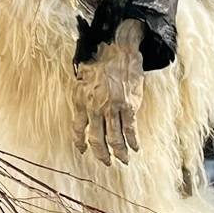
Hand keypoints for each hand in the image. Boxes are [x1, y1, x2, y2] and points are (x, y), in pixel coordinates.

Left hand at [73, 19, 146, 165]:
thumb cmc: (98, 61)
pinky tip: (135, 148)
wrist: (116, 49)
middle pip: (97, 140)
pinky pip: (130, 130)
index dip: (80, 143)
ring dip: (119, 152)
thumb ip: (82, 98)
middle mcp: (95, 108)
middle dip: (102, 154)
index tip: (83, 150)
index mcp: (81, 101)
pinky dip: (133, 141)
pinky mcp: (129, 106)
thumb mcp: (82, 79)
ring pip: (115, 139)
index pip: (78, 129)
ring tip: (122, 160)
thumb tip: (83, 113)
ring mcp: (113, 108)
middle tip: (106, 162)